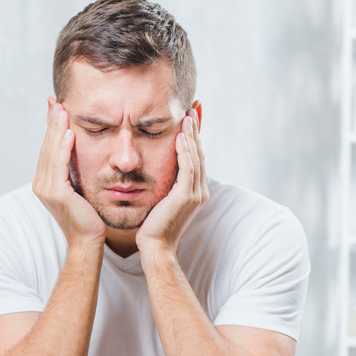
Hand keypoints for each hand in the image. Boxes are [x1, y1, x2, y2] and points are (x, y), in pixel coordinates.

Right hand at [32, 101, 105, 248]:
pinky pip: (59, 165)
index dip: (51, 128)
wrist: (89, 241)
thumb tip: (77, 151)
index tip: (56, 108)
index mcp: (44, 182)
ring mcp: (46, 189)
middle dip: (51, 124)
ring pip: (51, 153)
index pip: (48, 149)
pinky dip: (63, 148)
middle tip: (56, 102)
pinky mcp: (57, 194)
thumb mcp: (79, 188)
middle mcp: (41, 184)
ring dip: (56, 130)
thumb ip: (73, 170)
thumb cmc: (88, 217)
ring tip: (62, 111)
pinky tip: (69, 134)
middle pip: (46, 147)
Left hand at [135, 109, 208, 254]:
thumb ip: (168, 183)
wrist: (155, 246)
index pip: (197, 158)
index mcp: (197, 191)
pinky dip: (185, 151)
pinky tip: (181, 136)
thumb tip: (161, 167)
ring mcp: (195, 194)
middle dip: (196, 130)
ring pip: (195, 158)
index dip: (195, 137)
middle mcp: (200, 191)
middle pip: (199, 154)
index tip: (190, 117)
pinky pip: (187, 168)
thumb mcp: (163, 199)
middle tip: (192, 108)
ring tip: (187, 116)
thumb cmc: (154, 225)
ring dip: (192, 136)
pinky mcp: (185, 197)